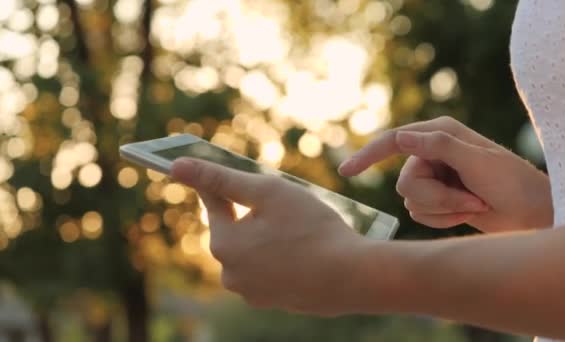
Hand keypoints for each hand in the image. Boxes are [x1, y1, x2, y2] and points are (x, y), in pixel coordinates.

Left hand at [171, 158, 368, 315]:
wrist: (352, 277)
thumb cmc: (311, 228)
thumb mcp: (266, 192)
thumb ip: (220, 178)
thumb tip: (176, 167)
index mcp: (225, 244)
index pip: (214, 203)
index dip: (221, 184)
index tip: (223, 173)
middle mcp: (231, 274)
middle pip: (235, 229)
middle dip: (254, 214)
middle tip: (283, 204)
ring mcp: (252, 292)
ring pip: (253, 251)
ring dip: (267, 236)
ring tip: (299, 229)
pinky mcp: (273, 302)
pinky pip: (269, 270)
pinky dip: (280, 257)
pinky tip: (304, 251)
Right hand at [339, 116, 552, 232]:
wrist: (530, 214)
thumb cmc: (511, 182)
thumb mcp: (477, 160)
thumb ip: (438, 146)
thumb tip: (400, 137)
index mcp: (440, 134)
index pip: (394, 141)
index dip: (368, 155)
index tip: (347, 171)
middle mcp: (432, 154)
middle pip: (404, 183)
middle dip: (436, 198)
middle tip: (469, 199)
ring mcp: (435, 178)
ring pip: (412, 202)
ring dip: (444, 209)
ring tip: (473, 204)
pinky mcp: (438, 199)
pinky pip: (421, 215)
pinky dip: (444, 219)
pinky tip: (467, 214)